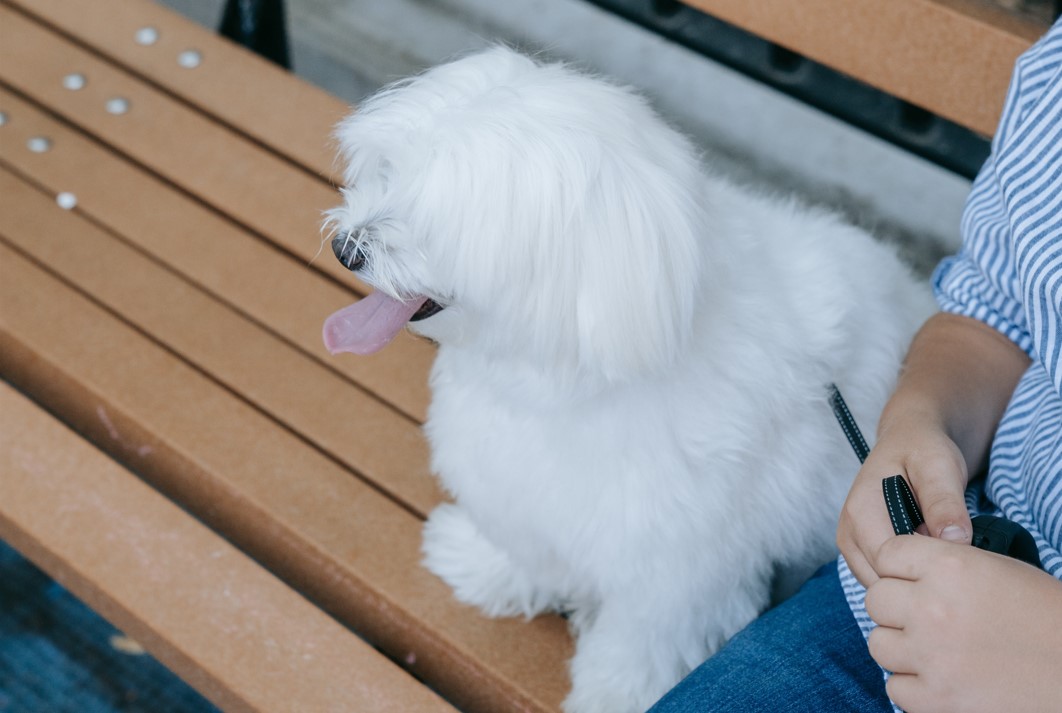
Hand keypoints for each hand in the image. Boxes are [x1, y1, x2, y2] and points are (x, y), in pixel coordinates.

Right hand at [836, 412, 971, 587]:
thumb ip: (944, 502)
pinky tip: (930, 558)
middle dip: (920, 577)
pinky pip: (885, 580)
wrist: (910, 441)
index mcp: (861, 512)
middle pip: (884, 581)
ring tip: (942, 556)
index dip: (926, 567)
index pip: (888, 564)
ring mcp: (853, 546)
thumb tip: (955, 541)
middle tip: (955, 560)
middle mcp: (848, 533)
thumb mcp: (938, 466)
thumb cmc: (923, 450)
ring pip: (884, 586)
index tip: (958, 558)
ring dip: (914, 578)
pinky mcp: (863, 553)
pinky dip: (909, 576)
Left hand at [865, 535, 1061, 712]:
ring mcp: (930, 656)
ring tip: (932, 649)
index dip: (898, 567)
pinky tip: (940, 678)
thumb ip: (945, 564)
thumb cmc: (1046, 615)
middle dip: (895, 607)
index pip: (887, 554)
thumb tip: (906, 564)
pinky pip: (894, 687)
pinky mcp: (936, 699)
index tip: (911, 578)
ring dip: (900, 647)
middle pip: (875, 600)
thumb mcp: (997, 569)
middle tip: (923, 617)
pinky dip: (913, 685)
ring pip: (878, 644)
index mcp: (950, 567)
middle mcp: (932, 608)